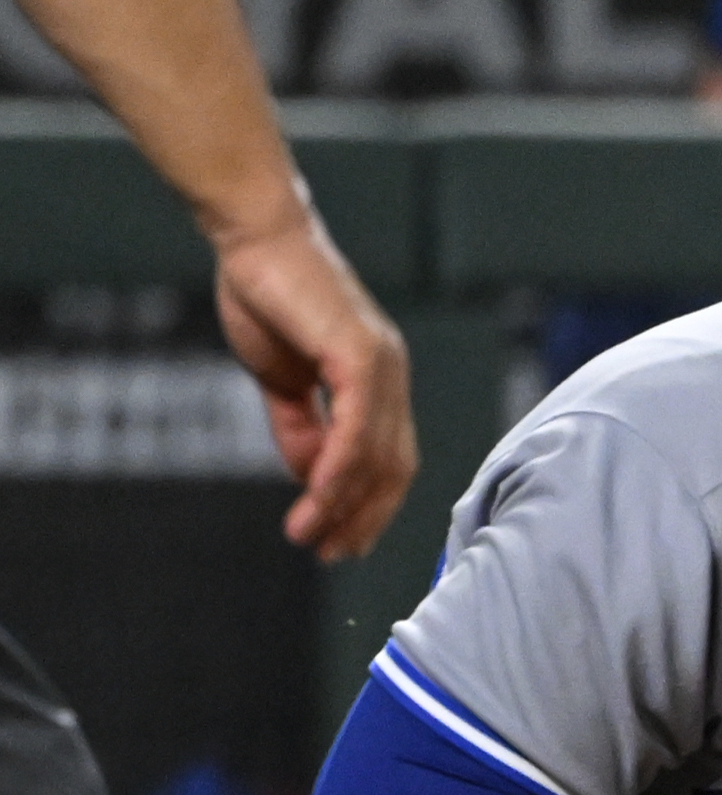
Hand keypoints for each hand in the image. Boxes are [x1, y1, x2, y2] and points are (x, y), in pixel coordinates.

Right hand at [210, 205, 415, 560]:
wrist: (255, 240)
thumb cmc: (268, 299)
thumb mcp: (284, 381)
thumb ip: (302, 428)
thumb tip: (310, 477)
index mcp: (378, 383)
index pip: (389, 461)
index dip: (368, 506)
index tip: (340, 542)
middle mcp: (391, 376)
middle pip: (394, 468)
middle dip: (364, 518)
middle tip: (331, 554)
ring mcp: (382, 363)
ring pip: (376, 453)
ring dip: (343, 502)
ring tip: (310, 536)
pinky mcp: (361, 351)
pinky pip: (359, 423)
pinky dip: (341, 464)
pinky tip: (318, 493)